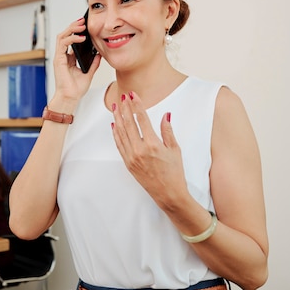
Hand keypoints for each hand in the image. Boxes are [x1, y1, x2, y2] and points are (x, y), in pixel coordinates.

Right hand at [52, 19, 101, 104]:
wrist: (70, 98)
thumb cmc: (76, 89)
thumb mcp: (89, 73)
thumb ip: (93, 63)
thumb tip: (99, 53)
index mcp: (69, 58)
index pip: (71, 40)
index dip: (77, 31)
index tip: (86, 25)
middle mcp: (63, 56)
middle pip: (66, 35)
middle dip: (74, 26)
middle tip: (83, 20)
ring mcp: (60, 57)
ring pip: (62, 36)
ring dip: (72, 29)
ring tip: (82, 25)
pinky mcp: (58, 59)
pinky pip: (63, 43)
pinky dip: (71, 38)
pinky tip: (80, 37)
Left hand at [110, 91, 186, 205]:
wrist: (168, 194)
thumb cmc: (174, 172)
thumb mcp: (175, 150)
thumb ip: (168, 131)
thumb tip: (166, 115)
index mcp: (152, 144)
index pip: (142, 119)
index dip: (136, 105)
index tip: (133, 95)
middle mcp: (139, 149)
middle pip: (129, 123)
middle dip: (125, 108)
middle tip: (122, 96)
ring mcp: (131, 156)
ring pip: (121, 132)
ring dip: (117, 118)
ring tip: (115, 106)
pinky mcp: (127, 163)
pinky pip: (119, 144)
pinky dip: (116, 133)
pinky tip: (114, 124)